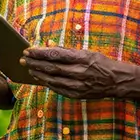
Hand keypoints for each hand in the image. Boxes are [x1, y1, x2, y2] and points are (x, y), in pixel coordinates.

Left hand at [21, 46, 136, 99]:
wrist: (117, 81)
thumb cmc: (101, 63)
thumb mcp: (86, 52)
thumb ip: (67, 50)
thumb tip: (48, 45)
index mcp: (81, 58)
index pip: (56, 54)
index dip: (40, 52)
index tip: (29, 49)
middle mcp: (79, 72)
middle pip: (51, 67)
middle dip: (35, 62)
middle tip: (23, 59)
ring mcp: (78, 84)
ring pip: (52, 79)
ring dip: (38, 73)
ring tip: (28, 68)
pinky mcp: (77, 94)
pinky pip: (58, 89)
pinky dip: (47, 83)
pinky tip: (39, 78)